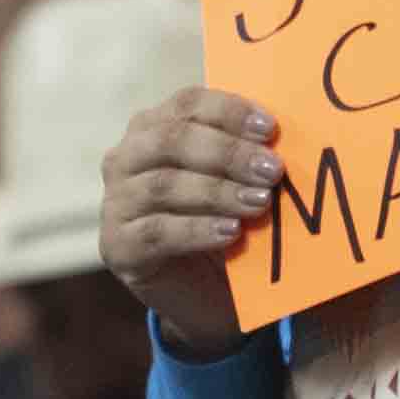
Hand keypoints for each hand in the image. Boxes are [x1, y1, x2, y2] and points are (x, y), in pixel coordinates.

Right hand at [104, 88, 276, 359]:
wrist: (202, 294)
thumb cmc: (222, 223)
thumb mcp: (236, 184)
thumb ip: (249, 156)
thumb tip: (284, 140)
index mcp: (154, 128)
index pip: (187, 104)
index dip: (229, 111)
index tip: (270, 128)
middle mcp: (125, 158)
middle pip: (172, 140)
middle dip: (227, 152)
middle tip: (272, 170)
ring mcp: (116, 202)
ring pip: (163, 185)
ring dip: (217, 191)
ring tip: (259, 202)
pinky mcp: (117, 245)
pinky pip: (157, 231)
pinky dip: (197, 229)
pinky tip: (231, 231)